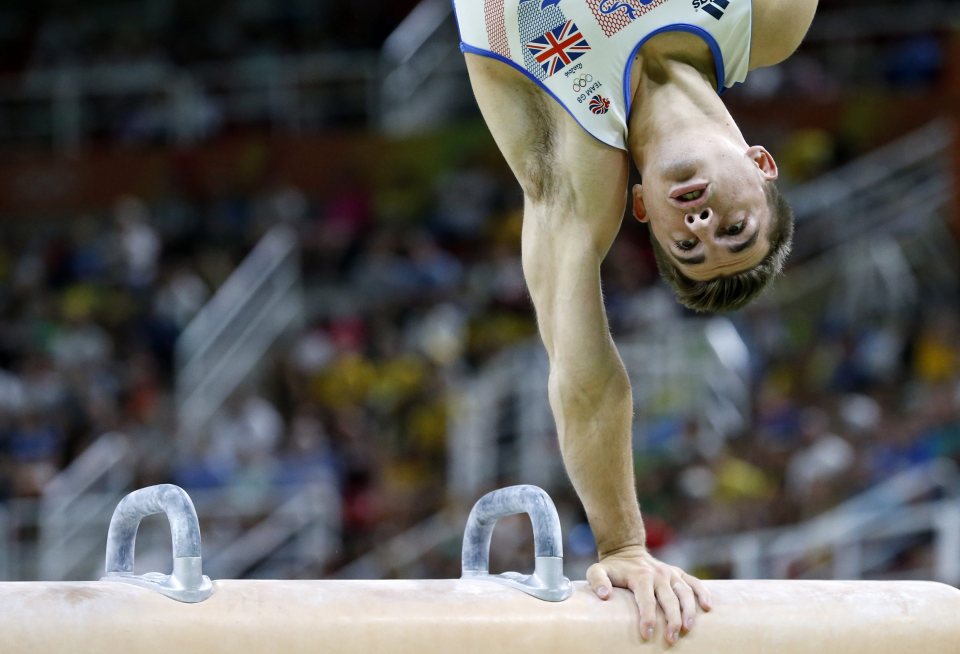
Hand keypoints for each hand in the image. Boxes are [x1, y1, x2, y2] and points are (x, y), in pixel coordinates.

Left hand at [586, 545, 711, 645]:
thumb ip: (597, 581)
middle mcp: (658, 574)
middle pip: (669, 598)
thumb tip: (605, 595)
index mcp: (640, 576)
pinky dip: (703, 593)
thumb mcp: (597, 570)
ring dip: (689, 610)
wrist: (626, 550)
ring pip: (685, 592)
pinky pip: (694, 582)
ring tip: (688, 628)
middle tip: (671, 638)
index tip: (646, 634)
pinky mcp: (678, 574)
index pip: (646, 599)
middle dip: (672, 619)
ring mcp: (670, 573)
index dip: (647, 617)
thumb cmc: (612, 568)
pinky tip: (708, 607)